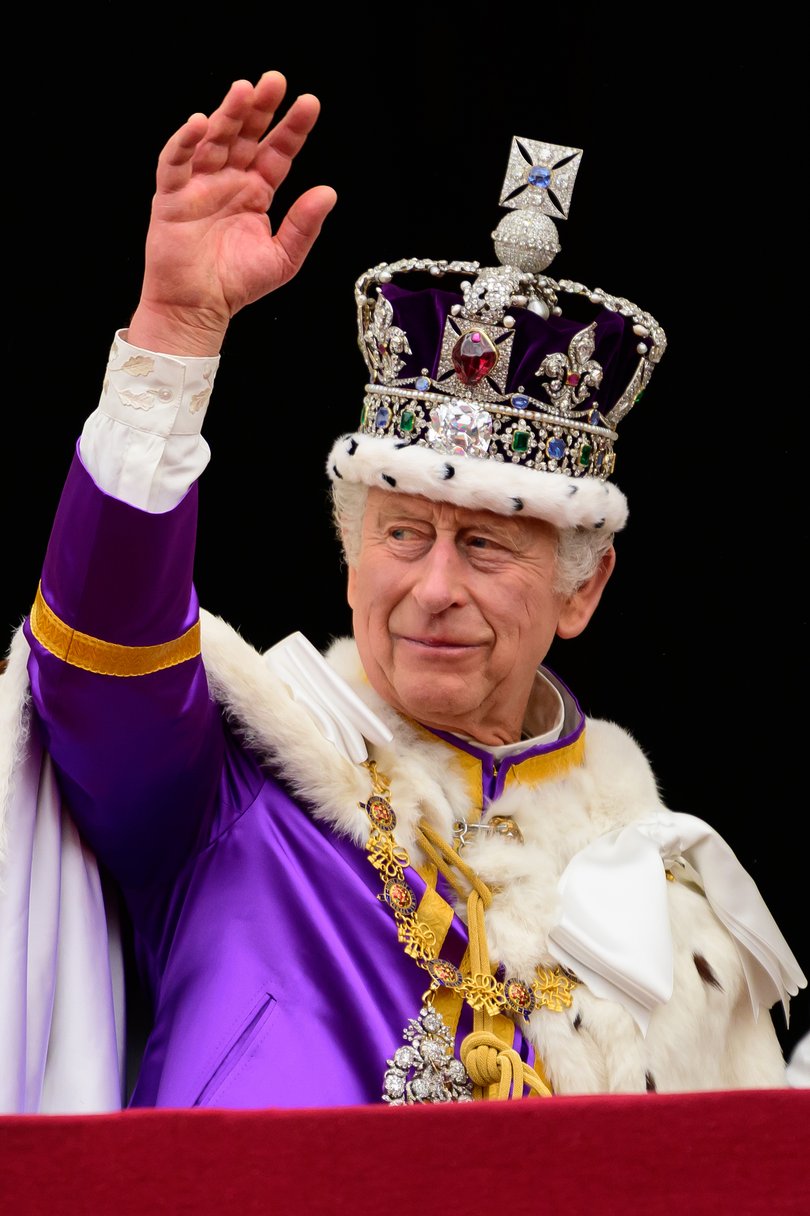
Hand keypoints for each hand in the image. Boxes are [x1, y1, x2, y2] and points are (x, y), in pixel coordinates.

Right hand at [127, 71, 336, 355]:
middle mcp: (229, 181)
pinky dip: (185, 141)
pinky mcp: (172, 195)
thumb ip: (304, 225)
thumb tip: (328, 192)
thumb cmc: (237, 285)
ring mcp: (200, 184)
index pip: (277, 151)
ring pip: (213, 140)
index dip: (292, 128)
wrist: (198, 309)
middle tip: (275, 81)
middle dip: (259, 108)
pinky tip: (200, 123)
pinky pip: (176, 161)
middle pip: (245, 134)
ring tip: (243, 90)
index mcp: (257, 191)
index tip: (310, 103)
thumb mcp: (282, 257)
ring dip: (226, 113)